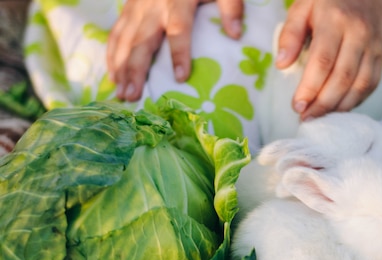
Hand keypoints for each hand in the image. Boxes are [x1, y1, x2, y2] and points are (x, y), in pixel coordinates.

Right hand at [106, 0, 244, 101]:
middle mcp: (152, 6)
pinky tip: (113, 76)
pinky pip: (116, 34)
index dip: (180, 53)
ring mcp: (136, 8)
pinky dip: (112, 56)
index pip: (178, 30)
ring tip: (121, 94)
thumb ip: (230, 6)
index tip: (181, 77)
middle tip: (132, 96)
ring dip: (121, 68)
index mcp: (177, 1)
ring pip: (125, 40)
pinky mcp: (128, 9)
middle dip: (136, 69)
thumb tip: (236, 34)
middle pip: (142, 41)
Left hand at [276, 0, 381, 119]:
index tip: (297, 106)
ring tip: (321, 117)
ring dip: (339, 107)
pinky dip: (356, 101)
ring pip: (360, 85)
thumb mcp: (303, 7)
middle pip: (342, 78)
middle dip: (323, 103)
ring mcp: (374, 46)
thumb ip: (290, 34)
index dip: (310, 88)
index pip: (323, 61)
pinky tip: (339, 108)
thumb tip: (281, 65)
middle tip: (306, 117)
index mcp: (335, 20)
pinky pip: (372, 84)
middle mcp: (359, 34)